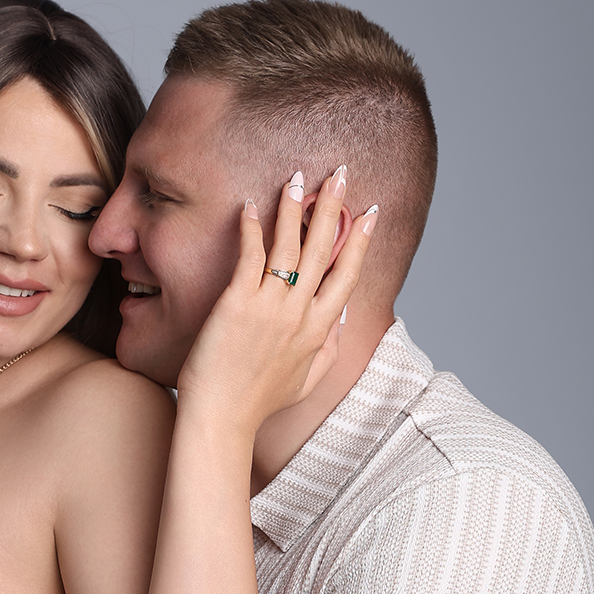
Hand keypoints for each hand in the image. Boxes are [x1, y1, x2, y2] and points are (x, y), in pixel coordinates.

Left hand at [175, 166, 377, 436]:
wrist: (222, 419)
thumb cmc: (258, 404)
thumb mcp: (306, 380)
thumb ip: (329, 348)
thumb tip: (341, 317)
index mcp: (319, 330)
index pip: (347, 274)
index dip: (360, 240)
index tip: (371, 212)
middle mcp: (300, 313)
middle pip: (322, 249)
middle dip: (333, 207)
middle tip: (340, 174)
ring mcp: (270, 307)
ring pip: (288, 246)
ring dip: (294, 208)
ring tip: (298, 178)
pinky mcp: (237, 304)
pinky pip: (249, 256)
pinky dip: (251, 228)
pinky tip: (250, 206)